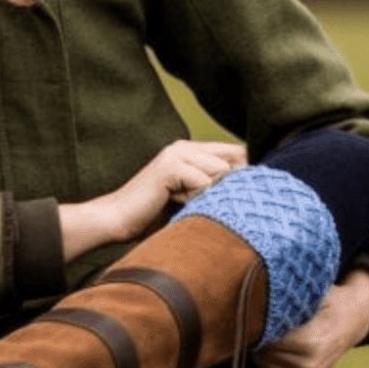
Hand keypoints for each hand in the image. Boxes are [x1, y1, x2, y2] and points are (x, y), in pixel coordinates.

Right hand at [104, 139, 246, 241]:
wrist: (116, 221)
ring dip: (211, 195)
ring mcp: (177, 153)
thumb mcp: (191, 200)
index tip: (245, 196)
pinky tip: (174, 202)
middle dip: (234, 184)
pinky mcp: (170, 165)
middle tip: (207, 203)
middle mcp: (185, 146)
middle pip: (236, 158)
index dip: (247, 174)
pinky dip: (196, 199)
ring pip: (222, 171)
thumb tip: (252, 192)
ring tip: (185, 203)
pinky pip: (205, 182)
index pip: (237, 152)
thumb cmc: (152, 217)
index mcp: (191, 151)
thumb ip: (214, 189)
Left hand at [256, 269, 368, 367]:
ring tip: (276, 332)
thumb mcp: (306, 296)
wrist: (350, 322)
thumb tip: (250, 302)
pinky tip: (281, 347)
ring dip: (263, 351)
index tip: (259, 313)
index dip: (257, 325)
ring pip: (264, 366)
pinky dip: (270, 362)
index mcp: (308, 344)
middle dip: (259, 338)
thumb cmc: (324, 302)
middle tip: (265, 321)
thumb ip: (281, 303)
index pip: (265, 339)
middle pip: (263, 354)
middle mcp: (308, 367)